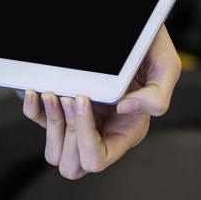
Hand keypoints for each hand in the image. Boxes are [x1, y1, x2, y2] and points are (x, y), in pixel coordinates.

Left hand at [22, 25, 180, 178]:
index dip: (86, 139)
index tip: (85, 100)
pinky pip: (40, 122)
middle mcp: (102, 131)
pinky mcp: (65, 106)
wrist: (135, 34)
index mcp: (126, 131)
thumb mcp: (166, 69)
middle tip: (72, 98)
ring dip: (50, 124)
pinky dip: (34, 110)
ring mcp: (81, 121)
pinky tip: (37, 92)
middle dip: (67, 133)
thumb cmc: (150, 52)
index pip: (98, 158)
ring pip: (54, 152)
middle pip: (73, 165)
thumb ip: (156, 97)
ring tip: (54, 94)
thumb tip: (125, 109)